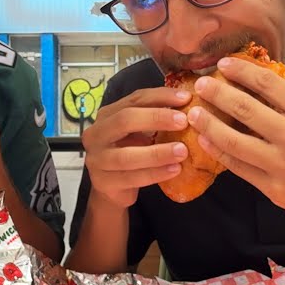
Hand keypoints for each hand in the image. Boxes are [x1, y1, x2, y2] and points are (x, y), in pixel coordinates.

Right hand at [80, 87, 192, 208]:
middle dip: (156, 118)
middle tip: (183, 122)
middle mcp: (97, 134)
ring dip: (157, 153)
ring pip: (126, 155)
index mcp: (107, 116)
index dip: (161, 96)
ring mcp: (97, 160)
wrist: (110, 188)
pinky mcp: (103, 183)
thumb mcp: (137, 133)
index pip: (134, 99)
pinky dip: (155, 174)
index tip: (186, 98)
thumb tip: (188, 105)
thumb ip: (154, 119)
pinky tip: (175, 170)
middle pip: (124, 120)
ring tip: (182, 151)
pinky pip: (131, 178)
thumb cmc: (128, 154)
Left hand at [188, 57, 284, 239]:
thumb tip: (260, 87)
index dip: (241, 71)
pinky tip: (207, 141)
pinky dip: (219, 152)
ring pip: (232, 140)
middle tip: (201, 85)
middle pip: (243, 109)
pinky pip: (238, 167)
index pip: (267, 84)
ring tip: (194, 113)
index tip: (222, 64)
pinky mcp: (273, 188)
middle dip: (217, 93)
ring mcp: (280, 164)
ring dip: (208, 124)